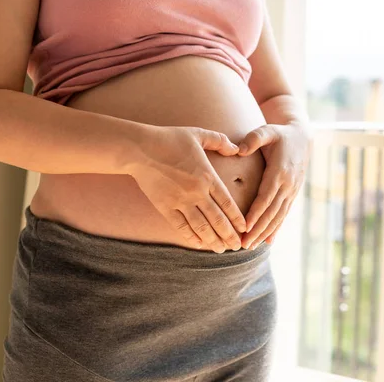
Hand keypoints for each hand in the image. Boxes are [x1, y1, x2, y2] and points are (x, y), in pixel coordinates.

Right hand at [129, 125, 246, 252]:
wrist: (139, 148)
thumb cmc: (169, 138)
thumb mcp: (198, 134)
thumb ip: (219, 141)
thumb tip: (236, 148)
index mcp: (208, 176)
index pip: (228, 203)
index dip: (237, 219)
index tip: (244, 229)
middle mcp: (196, 192)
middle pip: (218, 220)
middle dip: (229, 235)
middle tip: (237, 247)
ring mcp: (180, 202)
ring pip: (201, 227)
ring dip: (213, 240)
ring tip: (221, 249)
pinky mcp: (165, 207)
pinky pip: (181, 226)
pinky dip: (191, 237)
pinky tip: (198, 245)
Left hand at [237, 121, 311, 248]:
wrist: (302, 137)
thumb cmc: (280, 134)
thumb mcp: (267, 130)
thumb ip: (253, 138)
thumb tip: (239, 150)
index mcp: (279, 171)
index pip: (266, 197)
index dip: (256, 213)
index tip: (245, 226)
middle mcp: (288, 184)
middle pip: (271, 212)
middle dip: (258, 229)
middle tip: (243, 244)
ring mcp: (292, 191)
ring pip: (278, 217)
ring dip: (265, 233)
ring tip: (251, 246)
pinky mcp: (292, 194)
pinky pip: (284, 214)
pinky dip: (276, 228)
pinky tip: (268, 241)